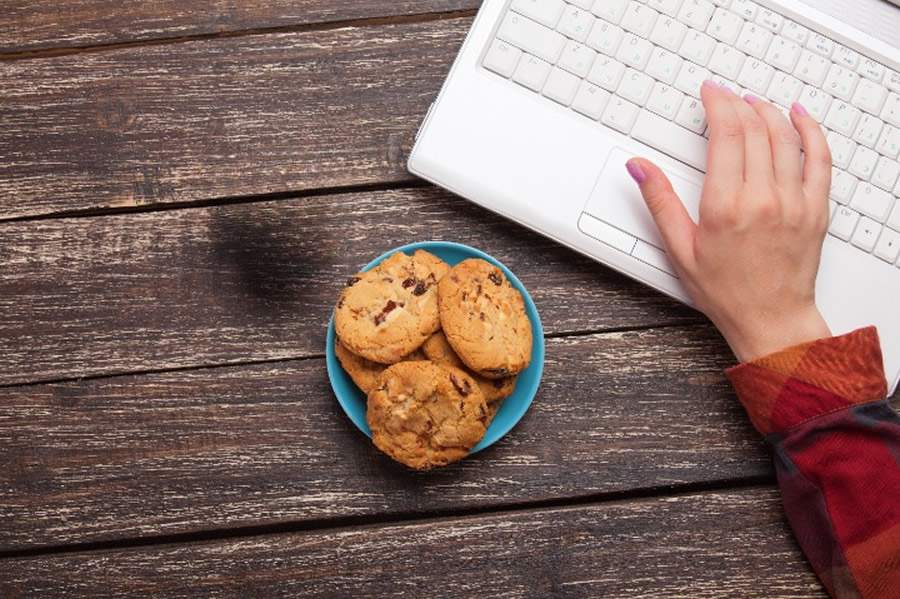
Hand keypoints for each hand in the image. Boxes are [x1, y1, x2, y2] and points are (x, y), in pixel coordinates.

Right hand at [626, 81, 831, 361]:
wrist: (771, 320)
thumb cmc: (726, 292)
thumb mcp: (680, 248)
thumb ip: (660, 201)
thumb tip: (640, 167)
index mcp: (725, 207)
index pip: (726, 134)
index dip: (717, 104)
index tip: (710, 93)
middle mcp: (762, 199)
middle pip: (755, 129)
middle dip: (738, 103)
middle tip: (726, 95)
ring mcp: (794, 202)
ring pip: (786, 137)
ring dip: (769, 111)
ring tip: (754, 102)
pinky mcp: (816, 209)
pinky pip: (820, 158)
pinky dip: (811, 130)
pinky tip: (800, 116)